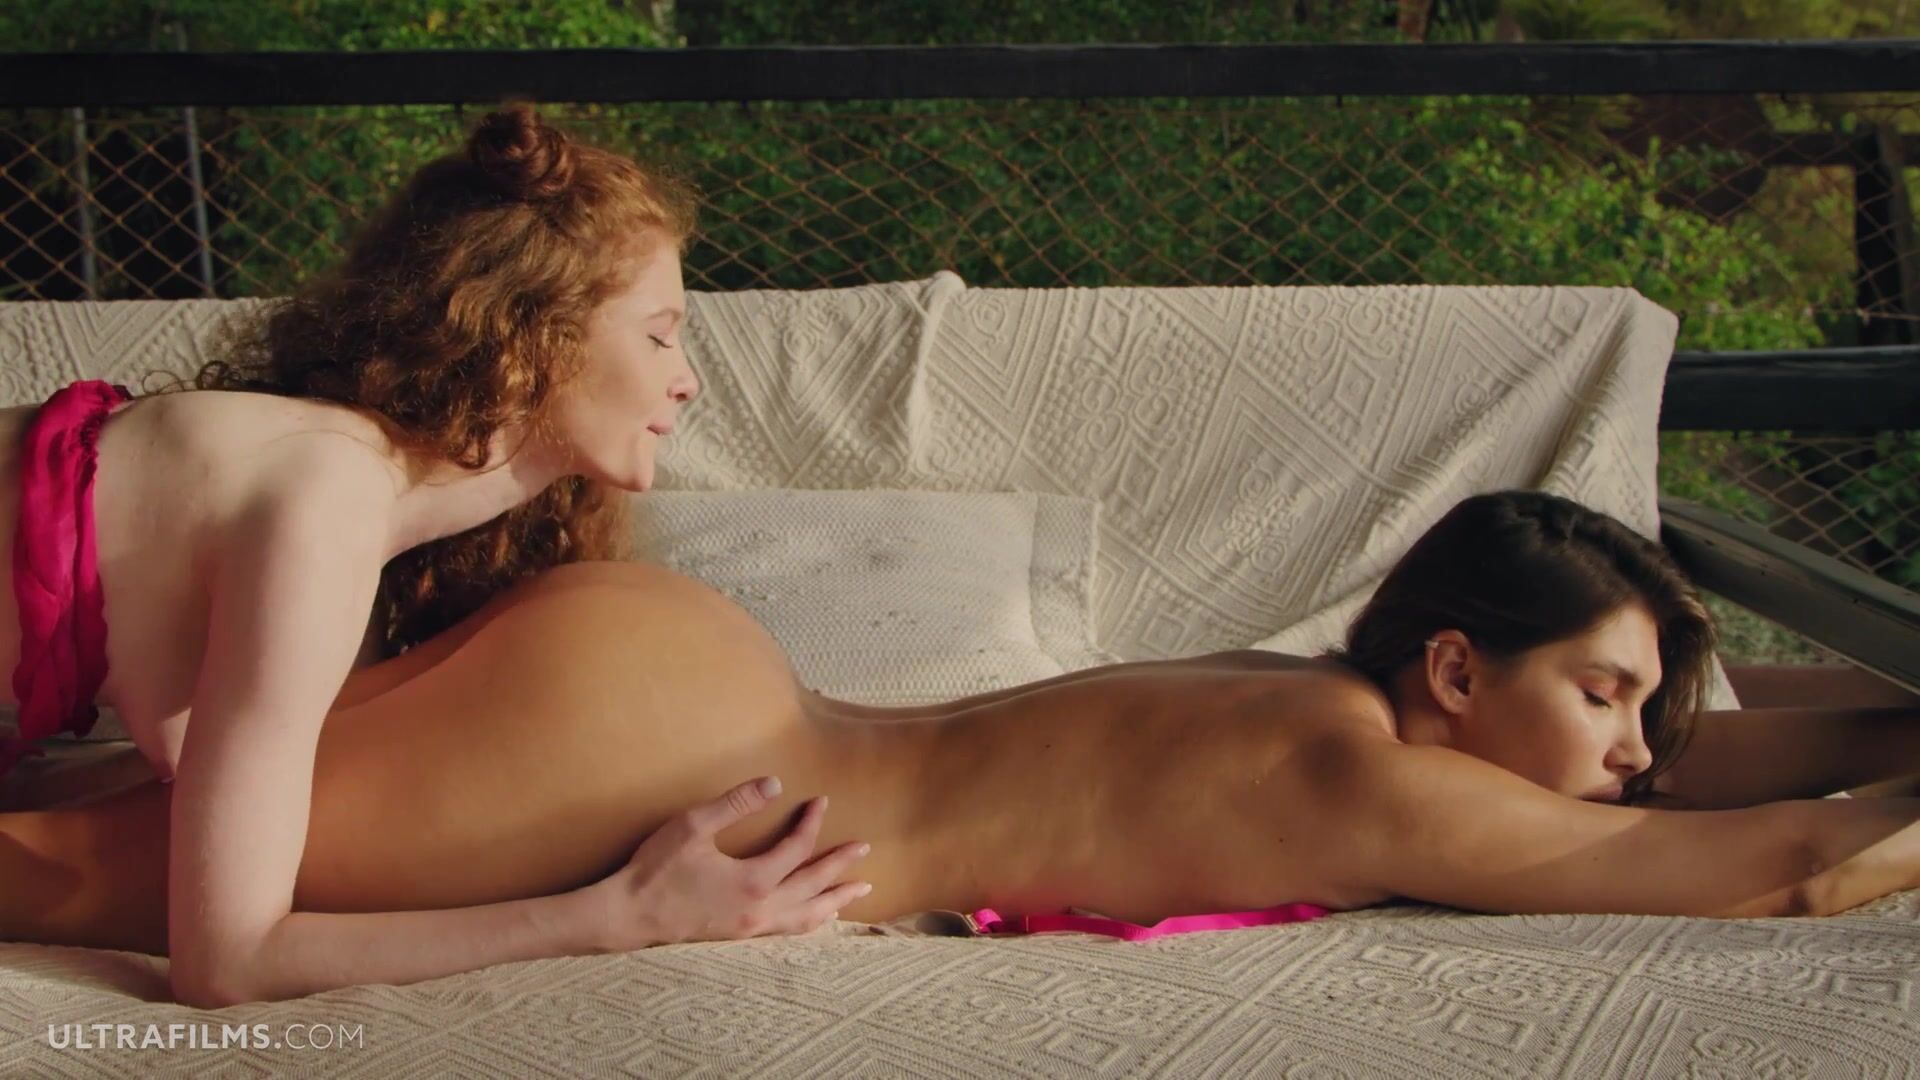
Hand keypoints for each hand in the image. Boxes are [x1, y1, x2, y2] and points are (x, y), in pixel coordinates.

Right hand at [585, 776, 872, 950]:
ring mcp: (752, 927)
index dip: (812, 822)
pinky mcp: (740, 935)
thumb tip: (774, 783)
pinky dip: (810, 920)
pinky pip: (788, 929)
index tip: (820, 802)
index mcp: (753, 880)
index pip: (798, 848)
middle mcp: (760, 909)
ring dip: (835, 900)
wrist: (629, 915)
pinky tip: (817, 916)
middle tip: (864, 848)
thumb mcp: (693, 826)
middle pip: (814, 884)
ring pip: (806, 916)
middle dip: (840, 865)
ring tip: (859, 891)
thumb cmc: (657, 868)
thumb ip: (735, 804)